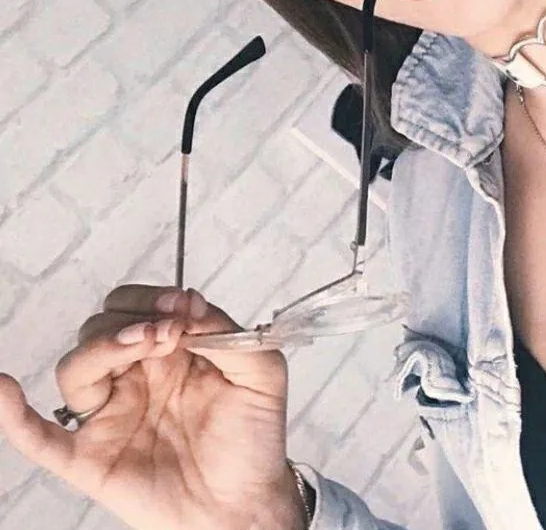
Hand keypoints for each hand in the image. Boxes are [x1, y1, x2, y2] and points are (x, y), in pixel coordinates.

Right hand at [0, 286, 305, 529]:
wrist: (246, 503)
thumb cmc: (254, 437)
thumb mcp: (262, 371)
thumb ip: (228, 332)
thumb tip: (190, 303)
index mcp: (172, 350)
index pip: (139, 305)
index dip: (153, 299)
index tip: (181, 308)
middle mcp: (135, 376)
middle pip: (102, 327)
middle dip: (130, 319)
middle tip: (167, 332)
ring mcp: (110, 414)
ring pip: (77, 366)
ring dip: (102, 347)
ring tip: (142, 344)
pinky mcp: (90, 457)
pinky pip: (39, 436)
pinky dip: (13, 414)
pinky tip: (4, 389)